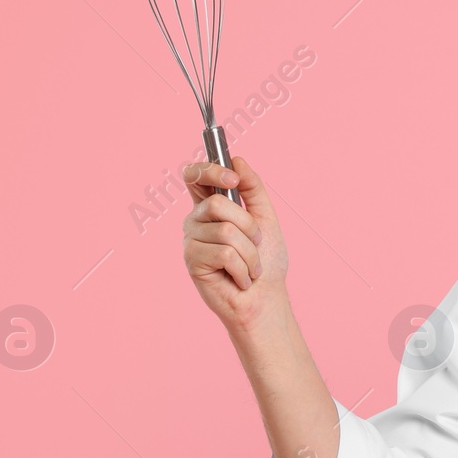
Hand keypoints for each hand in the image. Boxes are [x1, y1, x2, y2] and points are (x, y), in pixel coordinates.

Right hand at [180, 156, 287, 331]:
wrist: (266, 298)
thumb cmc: (266, 260)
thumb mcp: (265, 217)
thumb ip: (252, 187)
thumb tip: (237, 159)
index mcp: (211, 205)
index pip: (196, 176)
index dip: (209, 170)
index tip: (232, 178)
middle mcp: (196, 220)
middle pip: (217, 203)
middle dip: (248, 225)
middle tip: (256, 243)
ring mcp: (191, 240)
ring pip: (225, 230)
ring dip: (250, 251)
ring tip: (250, 266)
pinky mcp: (191, 261)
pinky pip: (224, 252)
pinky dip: (243, 267)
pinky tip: (240, 278)